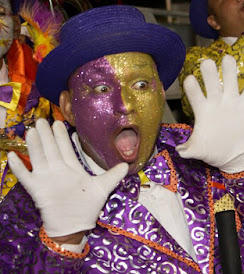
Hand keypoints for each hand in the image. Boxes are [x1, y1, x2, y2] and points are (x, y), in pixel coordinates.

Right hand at [8, 119, 127, 237]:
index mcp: (72, 168)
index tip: (59, 122)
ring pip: (39, 158)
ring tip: (31, 131)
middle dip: (47, 135)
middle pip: (51, 149)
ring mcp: (46, 179)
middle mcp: (58, 170)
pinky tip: (13, 156)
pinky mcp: (37, 190)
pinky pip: (26, 177)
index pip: (66, 148)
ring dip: (35, 145)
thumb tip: (127, 164)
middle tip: (42, 120)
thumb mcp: (102, 188)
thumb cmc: (88, 207)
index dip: (62, 136)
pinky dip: (19, 167)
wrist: (75, 226)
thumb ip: (113, 175)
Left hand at [176, 55, 243, 173]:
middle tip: (207, 62)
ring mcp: (232, 101)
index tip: (190, 80)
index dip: (192, 87)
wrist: (235, 156)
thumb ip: (189, 149)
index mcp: (202, 110)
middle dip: (209, 72)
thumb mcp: (199, 150)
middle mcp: (216, 101)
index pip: (194, 94)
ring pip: (230, 80)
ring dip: (229, 70)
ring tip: (227, 59)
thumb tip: (179, 151)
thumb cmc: (213, 150)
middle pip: (211, 82)